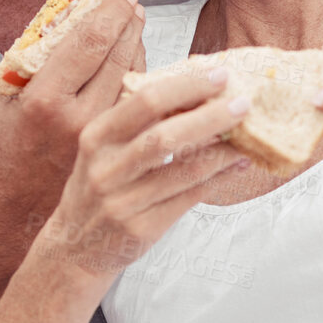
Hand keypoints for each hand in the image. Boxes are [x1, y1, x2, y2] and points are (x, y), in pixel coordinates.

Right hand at [0, 0, 147, 216]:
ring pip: (135, 78)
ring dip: (140, 46)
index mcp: (44, 98)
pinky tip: (141, 60)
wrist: (18, 204)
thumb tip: (60, 9)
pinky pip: (139, 104)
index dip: (111, 10)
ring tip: (139, 22)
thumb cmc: (6, 143)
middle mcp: (78, 117)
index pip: (88, 41)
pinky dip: (144, 79)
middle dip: (130, 21)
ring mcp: (103, 137)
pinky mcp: (119, 151)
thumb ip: (26, 52)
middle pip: (118, 55)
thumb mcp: (1, 92)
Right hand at [37, 67, 252, 278]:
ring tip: (247, 137)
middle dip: (210, 116)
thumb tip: (196, 91)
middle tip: (243, 102)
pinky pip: (190, 197)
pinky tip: (236, 166)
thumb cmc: (98, 189)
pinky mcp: (142, 228)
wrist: (75, 246)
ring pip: (184, 169)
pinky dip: (219, 179)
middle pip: (165, 135)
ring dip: (223, 151)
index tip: (218, 75)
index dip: (186, 87)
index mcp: (97, 137)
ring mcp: (122, 201)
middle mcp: (106, 167)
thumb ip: (138, 122)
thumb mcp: (103, 149)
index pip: (144, 102)